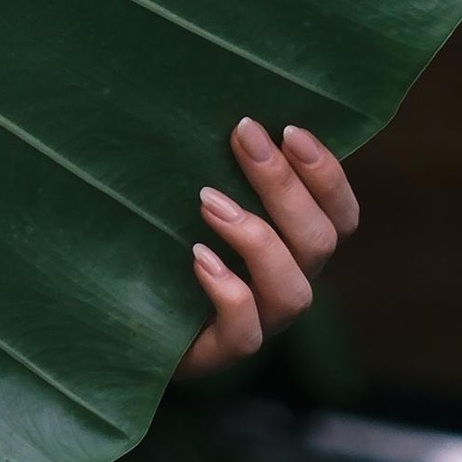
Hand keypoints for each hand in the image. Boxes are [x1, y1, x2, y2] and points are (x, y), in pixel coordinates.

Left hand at [181, 115, 360, 374]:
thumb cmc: (161, 240)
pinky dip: (230, 293)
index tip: (289, 129)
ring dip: (257, 238)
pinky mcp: (220, 352)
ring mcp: (259, 322)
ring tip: (209, 202)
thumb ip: (218, 163)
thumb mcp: (191, 196)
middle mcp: (287, 283)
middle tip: (243, 139)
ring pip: (293, 291)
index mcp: (295, 246)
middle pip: (319, 242)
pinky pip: (246, 334)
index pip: (339, 214)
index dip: (327, 174)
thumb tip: (224, 110)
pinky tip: (199, 258)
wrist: (122, 321)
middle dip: (284, 186)